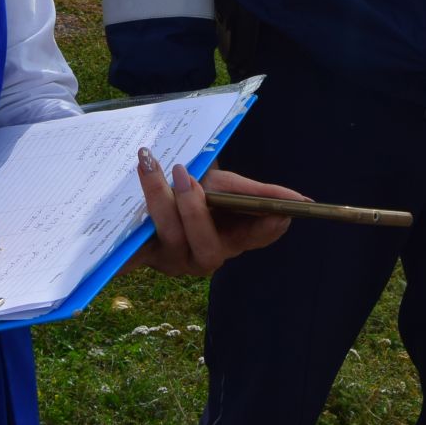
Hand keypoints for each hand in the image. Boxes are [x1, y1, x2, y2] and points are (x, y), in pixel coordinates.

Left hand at [130, 149, 302, 276]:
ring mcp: (175, 259)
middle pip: (207, 249)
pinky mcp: (145, 255)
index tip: (277, 212)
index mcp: (233, 239)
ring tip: (151, 165)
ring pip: (171, 239)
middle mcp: (206, 256)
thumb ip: (252, 192)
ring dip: (160, 200)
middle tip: (186, 176)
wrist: (157, 188)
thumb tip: (299, 202)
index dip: (266, 230)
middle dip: (196, 213)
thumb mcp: (222, 184)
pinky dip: (126, 236)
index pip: (256, 239)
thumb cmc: (196, 188)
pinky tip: (126, 207)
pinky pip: (135, 252)